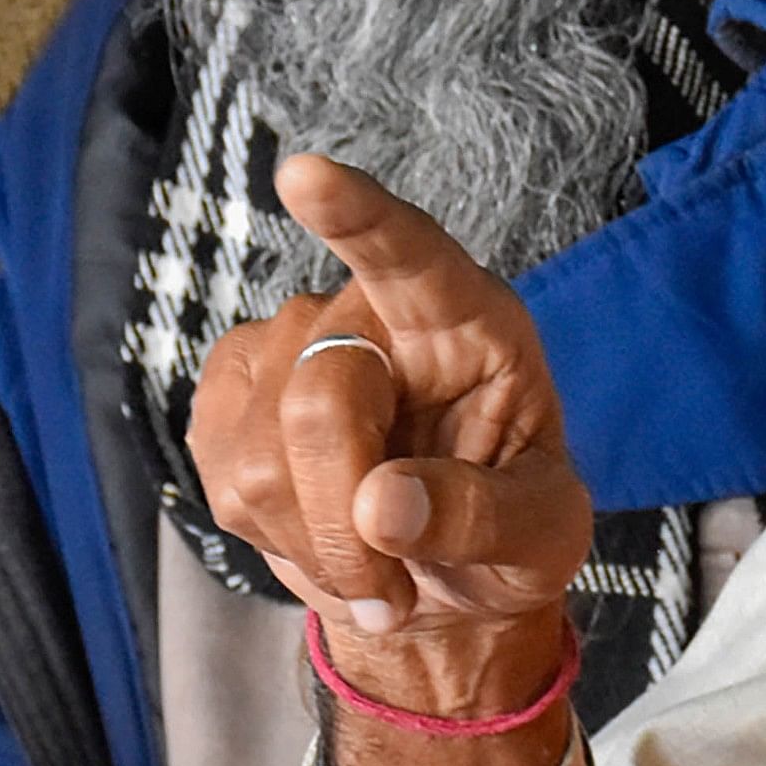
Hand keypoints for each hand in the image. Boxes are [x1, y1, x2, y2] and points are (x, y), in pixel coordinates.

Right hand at [191, 154, 593, 765]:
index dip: (358, 216)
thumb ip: (484, 517)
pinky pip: (224, 476)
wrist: (442, 580)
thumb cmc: (510, 536)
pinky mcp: (233, 400)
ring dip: (315, 543)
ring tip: (375, 570)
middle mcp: (373, 315)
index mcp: (467, 319)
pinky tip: (321, 539)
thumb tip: (383, 507)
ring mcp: (290, 349)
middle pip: (322, 397)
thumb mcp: (541, 538)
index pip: (412, 253)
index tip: (304, 175)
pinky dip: (275, 537)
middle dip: (345, 516)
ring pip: (263, 453)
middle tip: (393, 590)